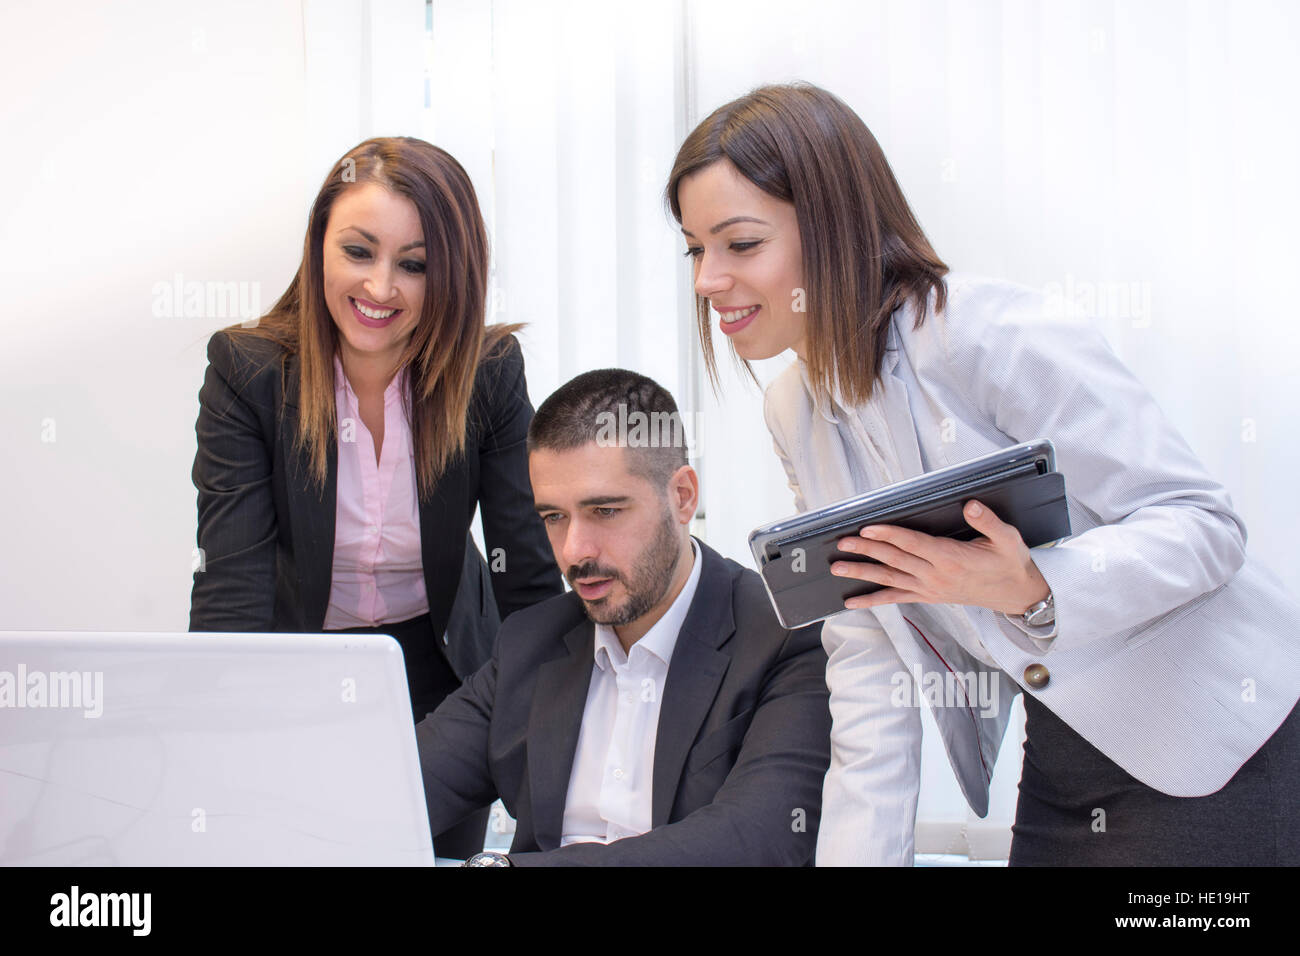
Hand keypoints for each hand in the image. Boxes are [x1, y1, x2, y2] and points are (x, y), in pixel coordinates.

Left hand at [831, 499, 1049, 614]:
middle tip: (843, 542)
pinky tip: (852, 602)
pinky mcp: (927, 596)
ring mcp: (929, 588)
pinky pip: (895, 599)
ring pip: (889, 579)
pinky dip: (872, 600)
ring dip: (862, 573)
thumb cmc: (1009, 563)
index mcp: (951, 557)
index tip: (868, 527)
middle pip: (894, 560)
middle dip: (867, 549)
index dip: (889, 534)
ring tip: (838, 568)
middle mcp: (935, 575)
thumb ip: (988, 522)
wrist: (1016, 594)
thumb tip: (971, 505)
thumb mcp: (1007, 539)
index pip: (913, 543)